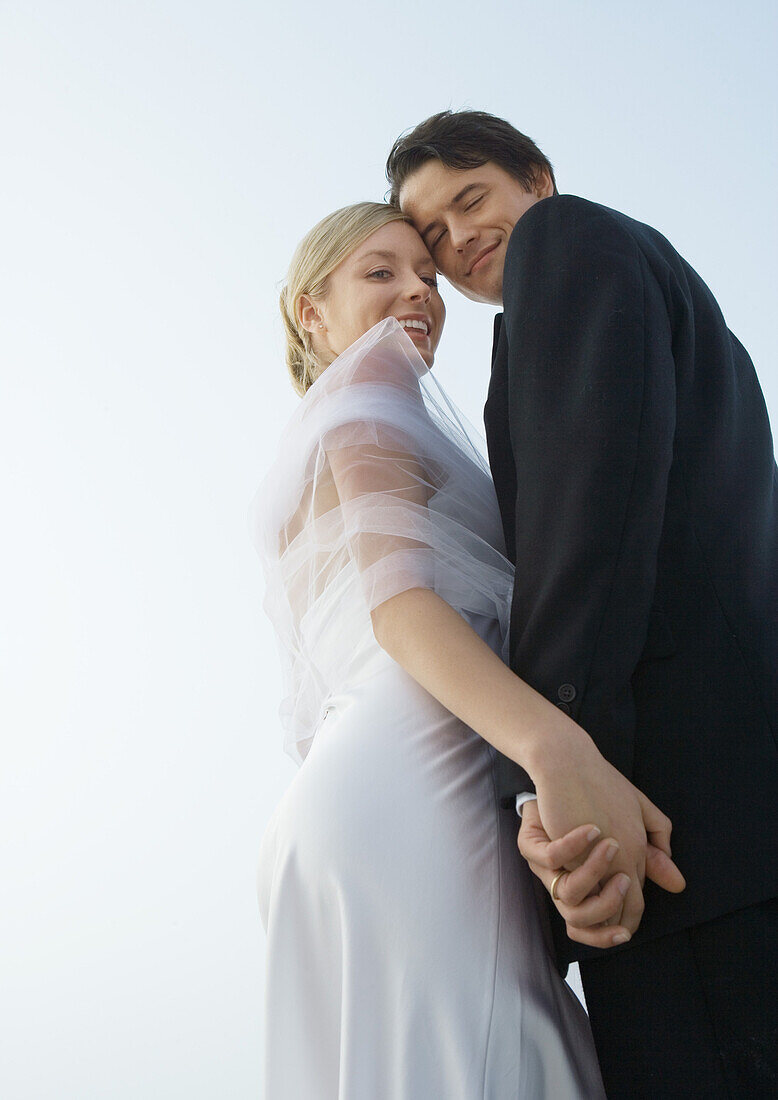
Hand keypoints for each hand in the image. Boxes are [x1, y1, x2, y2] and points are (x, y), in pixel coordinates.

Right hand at [525, 730, 685, 936]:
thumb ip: (657, 836)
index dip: (631, 912)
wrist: (568, 762)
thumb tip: (676, 878)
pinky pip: (580, 887)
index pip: (642, 892)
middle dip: (621, 923)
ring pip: (606, 902)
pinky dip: (580, 898)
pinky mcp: (574, 851)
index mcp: (641, 843)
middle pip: (629, 903)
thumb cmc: (599, 780)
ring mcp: (601, 853)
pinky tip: (575, 898)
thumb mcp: (638, 805)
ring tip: (594, 919)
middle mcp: (626, 852)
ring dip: (601, 914)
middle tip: (614, 933)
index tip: (623, 923)